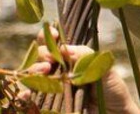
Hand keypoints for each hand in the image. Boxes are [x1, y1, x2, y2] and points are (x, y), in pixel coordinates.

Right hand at [23, 32, 139, 113]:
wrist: (115, 113)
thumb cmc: (111, 89)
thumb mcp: (103, 68)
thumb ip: (86, 56)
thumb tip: (65, 48)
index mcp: (72, 59)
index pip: (55, 43)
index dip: (50, 36)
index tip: (53, 34)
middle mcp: (60, 71)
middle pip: (40, 57)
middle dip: (41, 54)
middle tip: (49, 62)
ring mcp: (52, 87)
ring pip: (32, 75)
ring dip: (33, 70)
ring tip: (45, 71)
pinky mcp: (48, 105)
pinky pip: (30, 99)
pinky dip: (25, 94)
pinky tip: (27, 93)